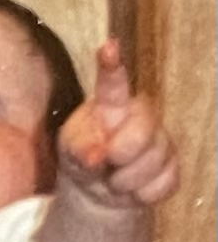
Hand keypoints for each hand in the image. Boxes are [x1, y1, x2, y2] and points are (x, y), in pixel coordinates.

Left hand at [55, 41, 178, 215]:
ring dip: (127, 179)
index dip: (112, 67)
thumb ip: (79, 148)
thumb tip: (95, 156)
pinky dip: (142, 194)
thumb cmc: (82, 160)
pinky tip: (132, 189)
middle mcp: (139, 117)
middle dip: (124, 150)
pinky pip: (165, 183)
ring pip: (156, 160)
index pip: (113, 84)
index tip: (108, 47)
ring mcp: (160, 141)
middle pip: (145, 127)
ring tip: (113, 179)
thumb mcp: (70, 152)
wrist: (99, 192)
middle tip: (106, 162)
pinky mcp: (172, 167)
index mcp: (109, 105)